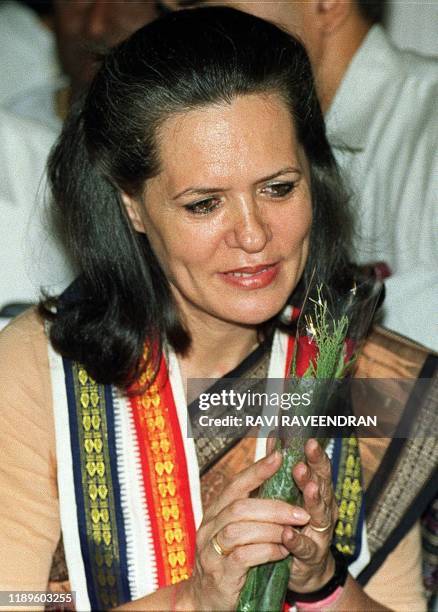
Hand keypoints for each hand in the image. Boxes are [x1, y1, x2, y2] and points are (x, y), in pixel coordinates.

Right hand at [180, 451, 309, 610]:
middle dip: (274, 507)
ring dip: (272, 528)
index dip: (257, 470)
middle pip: (240, 506)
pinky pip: (243, 557)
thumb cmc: (228, 561)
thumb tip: (276, 480)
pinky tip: (281, 550)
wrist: (206, 601)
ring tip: (293, 531)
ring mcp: (211, 552)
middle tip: (301, 512)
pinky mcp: (220, 575)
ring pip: (240, 529)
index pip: (235, 485)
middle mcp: (209, 528)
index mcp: (215, 513)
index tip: (279, 457)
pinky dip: (266, 550)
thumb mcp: (237, 532)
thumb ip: (252, 510)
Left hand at [283, 439, 338, 593]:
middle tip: (303, 462)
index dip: (316, 456)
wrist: (305, 568)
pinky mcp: (311, 555)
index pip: (319, 470)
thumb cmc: (295, 522)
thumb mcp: (287, 492)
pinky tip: (288, 534)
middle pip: (323, 488)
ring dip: (313, 501)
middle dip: (315, 474)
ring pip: (319, 514)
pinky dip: (297, 540)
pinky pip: (305, 547)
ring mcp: (320, 532)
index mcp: (318, 491)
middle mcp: (324, 509)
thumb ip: (281, 466)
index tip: (309, 441)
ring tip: (308, 488)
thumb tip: (274, 435)